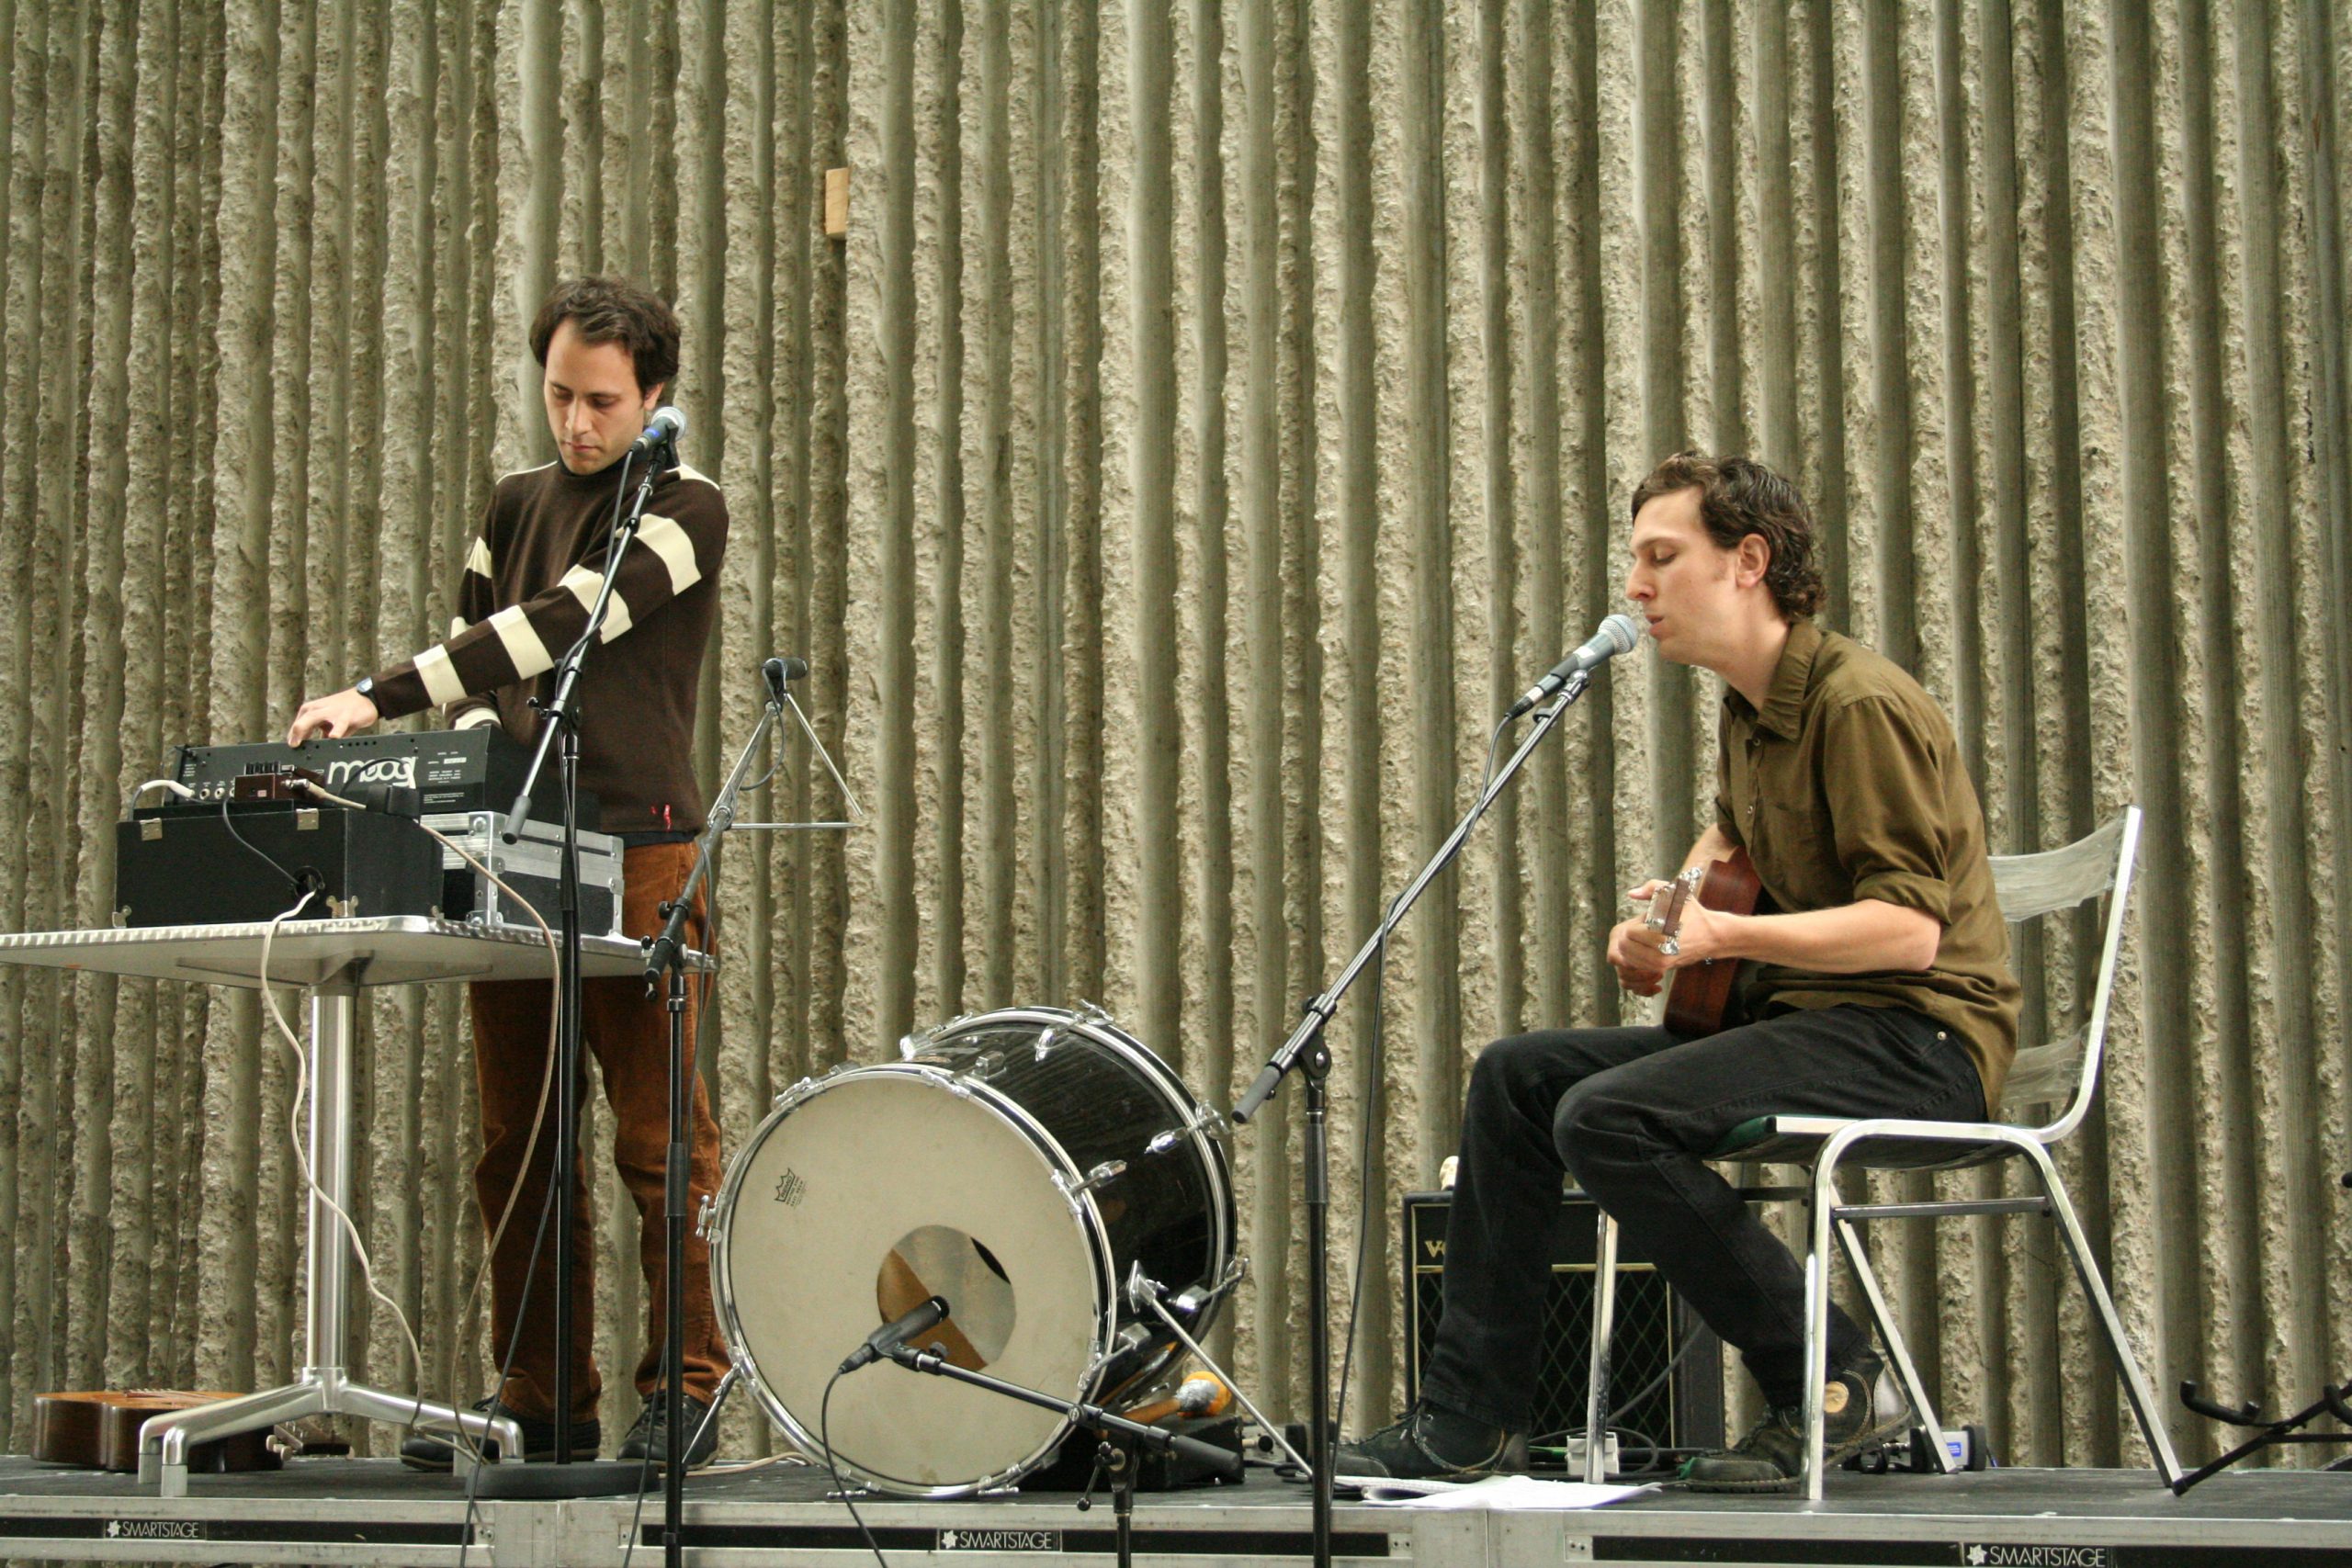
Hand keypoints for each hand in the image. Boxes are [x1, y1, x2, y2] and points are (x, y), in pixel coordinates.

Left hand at [287, 687, 379, 745]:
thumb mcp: (330, 723)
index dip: (293, 740)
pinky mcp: (346, 715)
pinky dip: (336, 730)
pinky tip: (334, 737)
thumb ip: (321, 735)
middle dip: (294, 735)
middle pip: (300, 722)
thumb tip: (314, 750)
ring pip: (313, 718)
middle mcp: (318, 709)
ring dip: (305, 730)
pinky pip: (340, 724)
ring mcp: (331, 712)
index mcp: (311, 711)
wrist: (367, 698)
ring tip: (302, 742)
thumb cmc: (346, 711)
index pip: (297, 727)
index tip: (293, 752)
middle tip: (293, 747)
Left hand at [1608, 877, 1740, 993]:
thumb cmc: (1692, 912)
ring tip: (1645, 937)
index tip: (1648, 920)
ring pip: (1629, 957)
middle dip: (1630, 936)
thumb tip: (1631, 893)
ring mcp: (1661, 964)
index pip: (1629, 932)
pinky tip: (1646, 946)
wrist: (1711, 935)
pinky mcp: (1663, 969)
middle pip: (1625, 946)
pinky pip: (1637, 965)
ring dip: (1632, 946)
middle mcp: (1660, 952)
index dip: (1635, 923)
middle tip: (1643, 929)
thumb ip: (1652, 887)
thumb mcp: (1676, 893)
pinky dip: (1636, 955)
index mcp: (1662, 934)